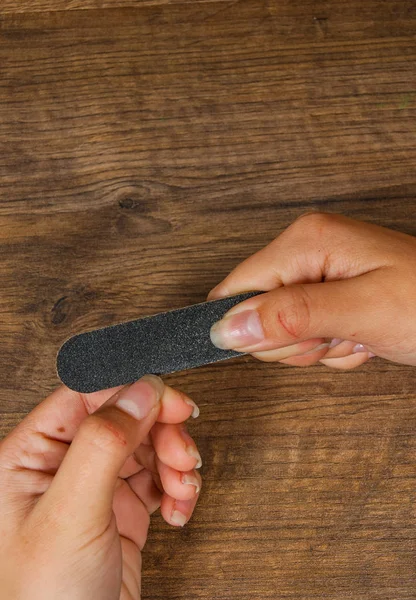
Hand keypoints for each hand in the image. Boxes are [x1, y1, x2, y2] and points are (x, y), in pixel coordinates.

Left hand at [0, 375, 201, 599]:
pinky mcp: (121, 511)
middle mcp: (61, 467)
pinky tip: (179, 505)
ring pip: (146, 445)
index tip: (171, 400)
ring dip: (174, 460)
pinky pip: (157, 478)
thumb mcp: (70, 516)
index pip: (85, 396)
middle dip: (161, 430)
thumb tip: (139, 390)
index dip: (133, 392)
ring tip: (183, 485)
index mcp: (29, 456)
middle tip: (184, 450)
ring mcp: (94, 488)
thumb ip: (103, 444)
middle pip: (124, 416)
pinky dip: (177, 486)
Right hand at [207, 212, 415, 368]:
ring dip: (319, 347)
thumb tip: (228, 327)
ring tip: (358, 331)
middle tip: (341, 331)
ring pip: (281, 333)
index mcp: (306, 241)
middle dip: (297, 340)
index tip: (300, 338)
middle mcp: (306, 253)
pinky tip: (363, 336)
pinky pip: (307, 338)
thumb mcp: (363, 311)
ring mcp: (317, 275)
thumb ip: (292, 317)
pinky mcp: (329, 297)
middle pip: (256, 316)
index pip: (235, 291)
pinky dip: (334, 348)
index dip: (257, 327)